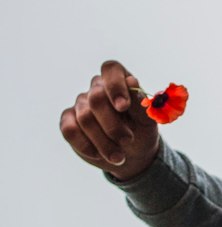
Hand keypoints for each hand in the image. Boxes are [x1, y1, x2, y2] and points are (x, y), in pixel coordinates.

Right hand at [60, 60, 160, 180]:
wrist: (133, 154)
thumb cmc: (141, 131)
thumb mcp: (148, 120)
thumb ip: (140, 102)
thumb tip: (131, 81)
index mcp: (119, 80)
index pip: (111, 69)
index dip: (115, 86)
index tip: (123, 107)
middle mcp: (97, 88)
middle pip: (96, 99)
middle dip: (113, 125)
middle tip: (128, 140)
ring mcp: (81, 104)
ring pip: (85, 118)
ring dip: (104, 142)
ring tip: (119, 157)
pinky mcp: (69, 121)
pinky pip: (69, 130)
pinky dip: (85, 145)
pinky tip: (99, 155)